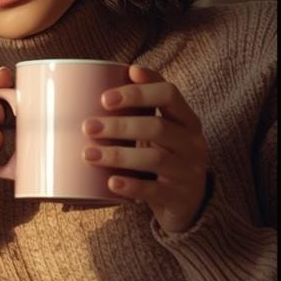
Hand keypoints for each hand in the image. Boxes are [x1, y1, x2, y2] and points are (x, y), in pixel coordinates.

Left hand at [82, 65, 208, 233]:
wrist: (187, 201)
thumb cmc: (162, 153)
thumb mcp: (156, 128)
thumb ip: (137, 106)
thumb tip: (96, 80)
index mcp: (186, 119)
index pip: (169, 94)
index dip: (137, 92)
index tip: (104, 98)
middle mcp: (192, 143)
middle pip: (158, 127)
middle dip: (120, 125)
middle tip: (87, 127)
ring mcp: (188, 171)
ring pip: (156, 158)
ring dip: (119, 155)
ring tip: (88, 154)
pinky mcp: (179, 197)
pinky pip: (156, 191)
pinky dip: (132, 186)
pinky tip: (111, 182)